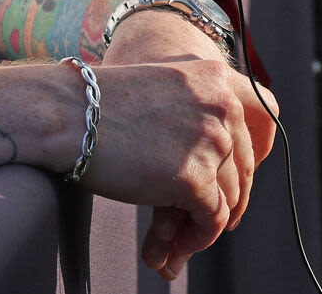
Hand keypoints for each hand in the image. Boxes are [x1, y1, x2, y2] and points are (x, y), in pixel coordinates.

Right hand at [83, 50, 277, 278]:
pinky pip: (211, 220)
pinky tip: (177, 245)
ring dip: (206, 223)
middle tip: (206, 220)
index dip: (249, 156)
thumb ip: (193, 109)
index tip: (234, 181)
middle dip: (228, 198)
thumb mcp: (160, 87)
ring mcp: (210, 141)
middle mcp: (220, 106)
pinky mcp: (193, 178)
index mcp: (213, 77)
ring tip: (182, 239)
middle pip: (242, 165)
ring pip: (228, 197)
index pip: (256, 121)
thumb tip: (215, 157)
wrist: (65, 113)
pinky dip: (197, 238)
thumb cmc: (98, 104)